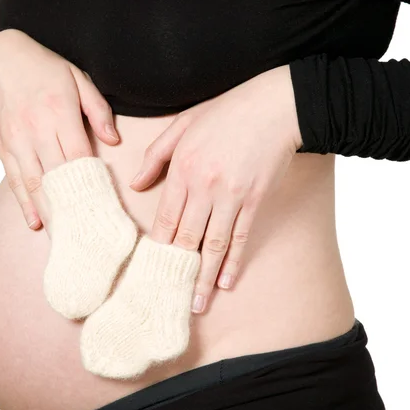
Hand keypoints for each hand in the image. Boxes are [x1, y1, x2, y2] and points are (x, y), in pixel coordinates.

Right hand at [0, 29, 118, 229]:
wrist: (0, 58)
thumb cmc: (46, 69)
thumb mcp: (78, 79)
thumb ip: (98, 110)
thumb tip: (114, 141)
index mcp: (60, 112)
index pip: (79, 156)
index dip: (92, 184)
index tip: (105, 208)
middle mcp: (37, 129)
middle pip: (58, 176)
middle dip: (73, 207)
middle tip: (88, 233)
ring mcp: (17, 140)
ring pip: (35, 184)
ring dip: (49, 212)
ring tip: (64, 237)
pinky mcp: (3, 147)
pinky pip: (15, 180)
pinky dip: (25, 203)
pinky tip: (35, 222)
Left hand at [130, 65, 301, 313]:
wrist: (273, 107)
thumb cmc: (226, 112)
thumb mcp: (182, 124)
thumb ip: (156, 155)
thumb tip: (136, 183)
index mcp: (183, 168)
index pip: (165, 217)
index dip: (157, 247)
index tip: (149, 269)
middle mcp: (204, 186)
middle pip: (186, 237)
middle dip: (176, 270)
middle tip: (168, 296)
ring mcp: (231, 196)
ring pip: (213, 244)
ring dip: (205, 277)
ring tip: (197, 303)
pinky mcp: (254, 200)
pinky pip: (241, 237)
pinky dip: (233, 262)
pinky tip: (227, 281)